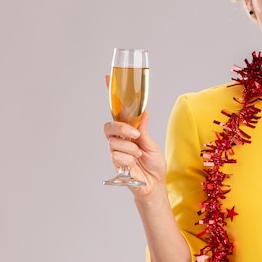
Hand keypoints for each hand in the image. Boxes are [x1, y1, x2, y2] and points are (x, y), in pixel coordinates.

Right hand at [103, 76, 165, 196]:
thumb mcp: (151, 144)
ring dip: (131, 149)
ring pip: (114, 142)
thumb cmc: (154, 164)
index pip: (119, 110)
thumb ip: (143, 130)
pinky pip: (117, 155)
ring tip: (139, 156)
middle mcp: (120, 138)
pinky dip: (129, 159)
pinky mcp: (115, 162)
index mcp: (130, 130)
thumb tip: (143, 113)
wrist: (154, 184)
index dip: (112, 95)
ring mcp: (116, 150)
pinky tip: (134, 164)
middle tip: (135, 136)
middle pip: (110, 126)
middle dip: (121, 129)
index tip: (107, 77)